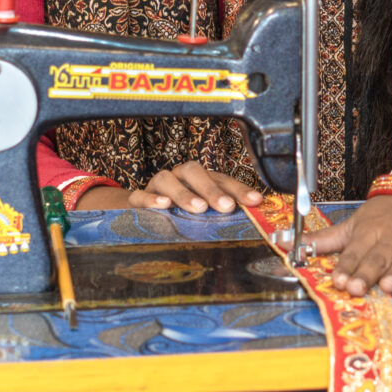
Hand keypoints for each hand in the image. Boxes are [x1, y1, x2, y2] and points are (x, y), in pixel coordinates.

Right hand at [79, 162, 264, 217]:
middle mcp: (179, 177)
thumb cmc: (179, 214)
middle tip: (226, 207)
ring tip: (198, 208)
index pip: (221, 179)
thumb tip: (254, 220)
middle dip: (212, 189)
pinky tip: (163, 206)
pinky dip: (150, 199)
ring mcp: (157, 186)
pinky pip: (139, 195)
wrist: (140, 214)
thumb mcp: (203, 214)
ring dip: (184, 193)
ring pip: (167, 179)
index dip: (239, 189)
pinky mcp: (136, 199)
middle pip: (195, 172)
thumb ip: (222, 215)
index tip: (255, 201)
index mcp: (200, 178)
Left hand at [305, 196, 391, 295]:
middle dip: (366, 273)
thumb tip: (284, 243)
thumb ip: (323, 240)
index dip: (346, 266)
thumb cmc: (387, 214)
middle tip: (355, 287)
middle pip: (377, 259)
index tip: (337, 279)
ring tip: (390, 285)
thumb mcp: (355, 223)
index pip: (354, 253)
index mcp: (370, 233)